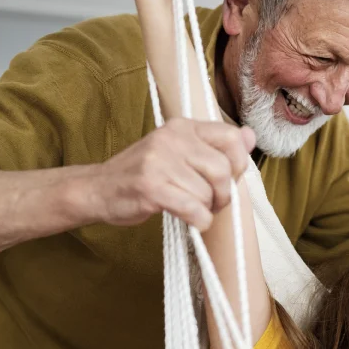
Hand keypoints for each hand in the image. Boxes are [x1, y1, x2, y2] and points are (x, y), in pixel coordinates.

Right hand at [89, 119, 254, 230]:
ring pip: (207, 192)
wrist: (98, 188)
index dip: (239, 163)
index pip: (231, 137)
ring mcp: (158, 161)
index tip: (228, 178)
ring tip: (193, 208)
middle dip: (224, 194)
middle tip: (213, 202)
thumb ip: (215, 146)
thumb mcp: (181, 152)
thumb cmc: (146, 173)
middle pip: (222, 169)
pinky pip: (193, 208)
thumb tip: (251, 136)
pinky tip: (193, 220)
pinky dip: (200, 221)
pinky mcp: (150, 186)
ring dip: (207, 209)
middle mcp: (171, 138)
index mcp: (183, 127)